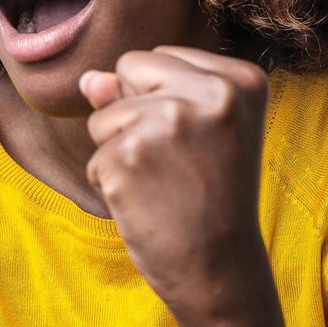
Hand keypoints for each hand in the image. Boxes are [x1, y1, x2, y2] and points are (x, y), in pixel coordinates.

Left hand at [79, 46, 271, 326]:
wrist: (219, 269)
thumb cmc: (210, 199)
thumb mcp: (195, 133)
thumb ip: (140, 94)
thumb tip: (87, 78)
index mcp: (240, 79)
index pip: (157, 57)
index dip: (163, 101)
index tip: (201, 144)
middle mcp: (212, 91)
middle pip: (128, 68)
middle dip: (135, 113)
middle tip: (178, 164)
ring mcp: (169, 121)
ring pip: (104, 115)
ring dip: (120, 152)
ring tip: (164, 184)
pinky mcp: (130, 155)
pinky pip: (95, 156)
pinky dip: (111, 183)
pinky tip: (147, 203)